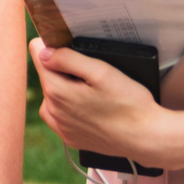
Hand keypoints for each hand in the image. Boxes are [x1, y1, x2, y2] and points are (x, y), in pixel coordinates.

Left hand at [31, 37, 183, 170]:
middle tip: (91, 70)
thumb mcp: (102, 71)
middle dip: (62, 67)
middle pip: (46, 75)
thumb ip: (68, 58)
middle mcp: (53, 111)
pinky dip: (69, 107)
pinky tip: (90, 106)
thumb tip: (42, 50)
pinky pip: (60, 115)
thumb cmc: (128, 103)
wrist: (146, 138)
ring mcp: (61, 128)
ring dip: (64, 88)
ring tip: (92, 89)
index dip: (52, 45)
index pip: (38, 54)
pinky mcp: (71, 139)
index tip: (70, 46)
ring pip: (52, 95)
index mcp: (56, 91)